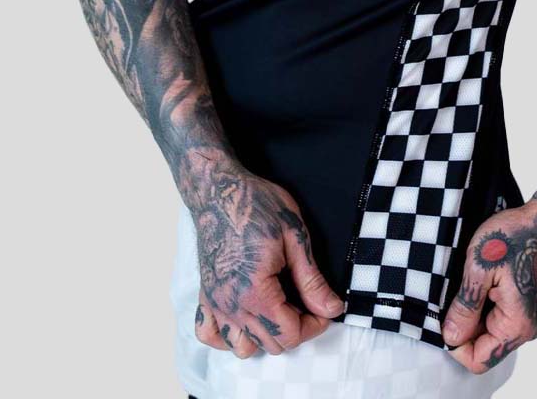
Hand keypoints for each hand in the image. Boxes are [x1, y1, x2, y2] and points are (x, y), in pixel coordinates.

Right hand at [180, 157, 344, 357]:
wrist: (220, 190)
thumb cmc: (256, 205)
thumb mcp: (294, 236)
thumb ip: (312, 279)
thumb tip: (332, 309)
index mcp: (256, 292)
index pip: (289, 335)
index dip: (314, 325)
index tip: (323, 307)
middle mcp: (231, 305)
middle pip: (270, 344)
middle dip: (295, 328)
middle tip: (307, 301)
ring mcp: (215, 303)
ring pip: (241, 347)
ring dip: (264, 336)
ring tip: (278, 309)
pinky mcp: (204, 295)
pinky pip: (209, 335)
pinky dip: (227, 336)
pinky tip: (245, 317)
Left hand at [441, 198, 536, 373]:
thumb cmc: (516, 236)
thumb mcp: (480, 267)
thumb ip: (466, 307)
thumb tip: (451, 337)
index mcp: (517, 326)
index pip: (478, 360)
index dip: (455, 344)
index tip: (443, 316)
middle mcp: (528, 328)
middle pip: (485, 345)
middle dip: (465, 324)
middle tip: (455, 291)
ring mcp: (531, 316)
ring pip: (492, 329)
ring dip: (476, 311)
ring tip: (471, 279)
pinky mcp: (530, 303)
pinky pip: (503, 315)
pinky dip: (488, 301)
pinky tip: (484, 276)